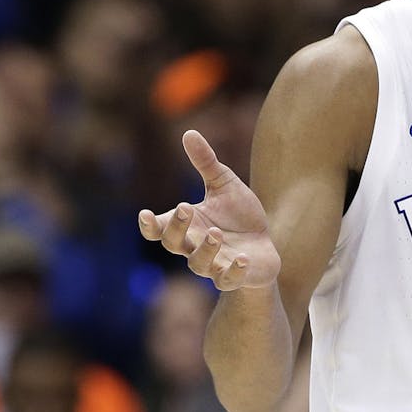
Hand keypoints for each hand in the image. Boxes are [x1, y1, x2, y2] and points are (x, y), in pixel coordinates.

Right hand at [137, 130, 280, 291]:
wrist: (264, 243)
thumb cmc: (238, 215)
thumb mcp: (224, 184)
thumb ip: (206, 163)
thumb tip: (189, 132)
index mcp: (186, 226)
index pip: (159, 229)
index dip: (150, 225)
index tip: (146, 214)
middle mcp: (194, 247)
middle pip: (174, 243)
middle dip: (176, 228)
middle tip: (185, 207)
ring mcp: (213, 264)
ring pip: (199, 264)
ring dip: (205, 249)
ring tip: (216, 232)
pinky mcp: (234, 276)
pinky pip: (229, 280)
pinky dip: (233, 271)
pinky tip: (242, 259)